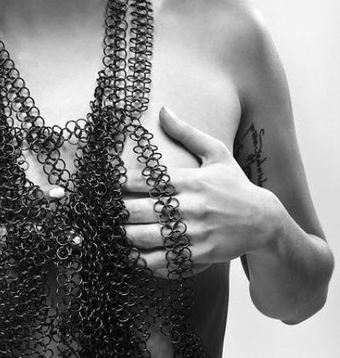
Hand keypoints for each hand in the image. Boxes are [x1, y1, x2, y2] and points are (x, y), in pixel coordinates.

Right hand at [0, 128, 65, 299]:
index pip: (0, 199)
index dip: (28, 191)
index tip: (54, 185)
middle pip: (14, 228)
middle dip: (42, 221)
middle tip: (67, 213)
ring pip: (12, 255)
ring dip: (40, 247)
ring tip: (69, 239)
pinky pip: (3, 276)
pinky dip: (24, 270)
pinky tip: (48, 264)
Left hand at [123, 107, 273, 276]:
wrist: (264, 221)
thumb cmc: (235, 184)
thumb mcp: (216, 153)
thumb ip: (187, 133)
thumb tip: (164, 110)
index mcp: (190, 181)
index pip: (145, 181)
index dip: (122, 183)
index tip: (110, 184)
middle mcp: (190, 207)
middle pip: (140, 211)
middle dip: (119, 211)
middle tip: (106, 210)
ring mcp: (194, 233)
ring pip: (147, 237)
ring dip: (126, 236)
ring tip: (116, 231)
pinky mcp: (199, 254)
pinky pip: (165, 262)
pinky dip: (145, 261)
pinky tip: (135, 255)